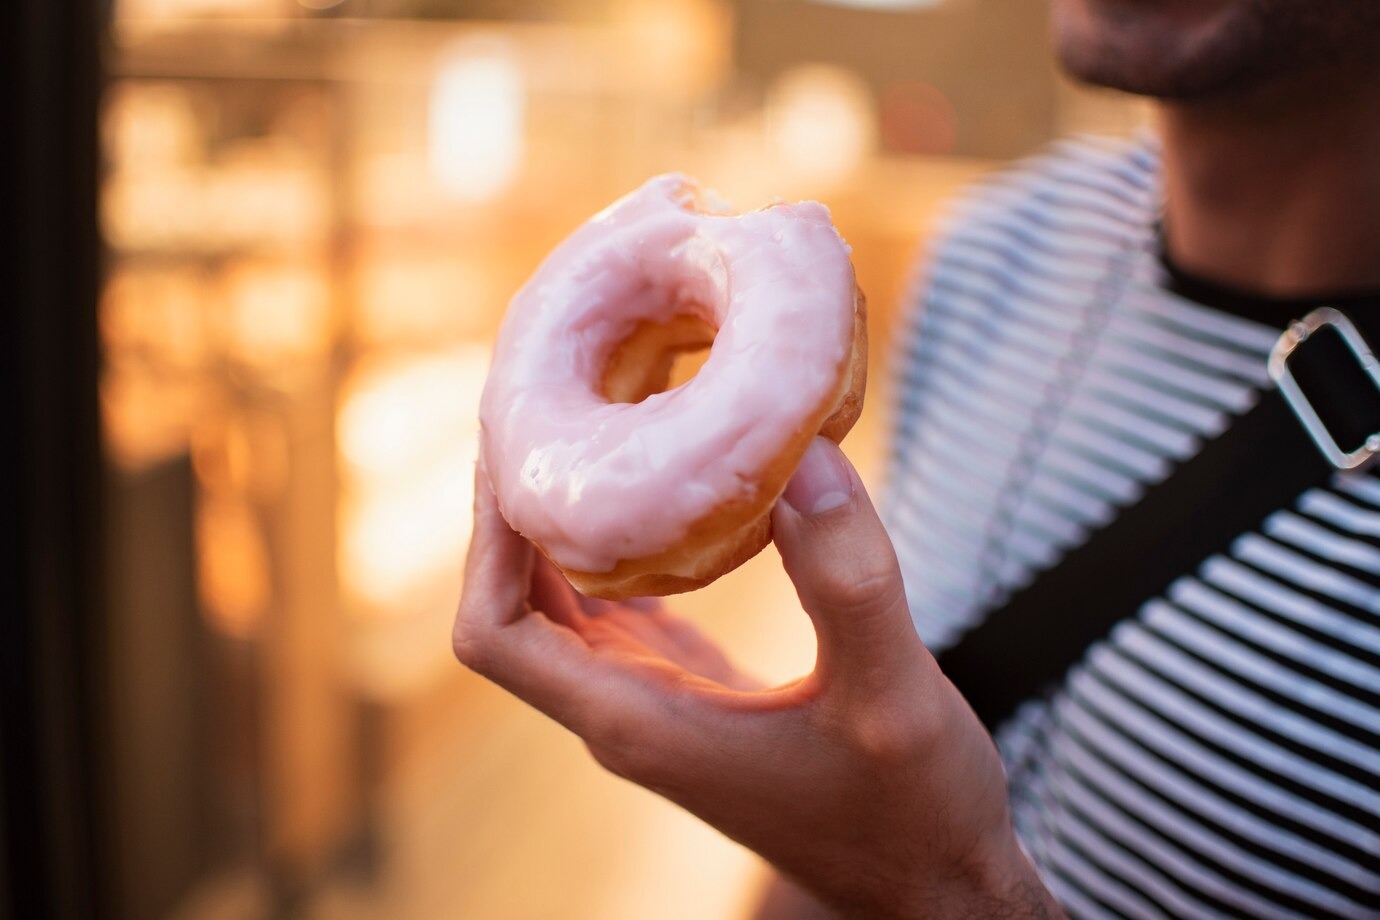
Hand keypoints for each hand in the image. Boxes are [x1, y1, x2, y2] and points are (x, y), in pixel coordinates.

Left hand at [453, 438, 1061, 918]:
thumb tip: (801, 454)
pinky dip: (611, 552)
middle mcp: (625, 716)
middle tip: (542, 409)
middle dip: (510, 514)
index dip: (485, 541)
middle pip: (512, 609)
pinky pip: (614, 615)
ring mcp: (653, 708)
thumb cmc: (914, 812)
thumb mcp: (892, 694)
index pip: (496, 633)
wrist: (934, 885)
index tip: (515, 445)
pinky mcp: (689, 696)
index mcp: (640, 720)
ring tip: (587, 428)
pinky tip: (651, 493)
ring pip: (558, 611)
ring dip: (554, 528)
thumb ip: (847, 579)